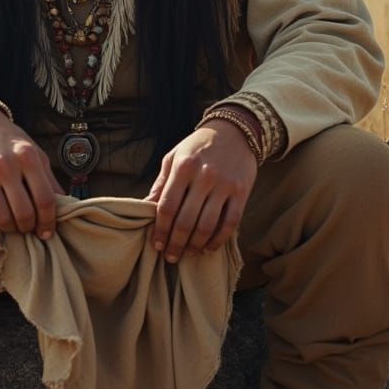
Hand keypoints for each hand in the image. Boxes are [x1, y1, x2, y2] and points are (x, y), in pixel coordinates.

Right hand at [0, 106, 64, 239]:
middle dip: (29, 228)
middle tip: (29, 228)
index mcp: (28, 157)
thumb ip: (49, 180)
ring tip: (14, 225)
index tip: (47, 232)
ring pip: (2, 219)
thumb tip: (65, 207)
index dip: (48, 221)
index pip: (45, 199)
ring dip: (11, 229)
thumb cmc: (10, 143)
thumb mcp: (35, 154)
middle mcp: (6, 165)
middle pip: (24, 213)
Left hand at [145, 121, 257, 262]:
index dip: (160, 229)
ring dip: (195, 246)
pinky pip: (230, 223)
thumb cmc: (199, 146)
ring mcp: (224, 185)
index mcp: (183, 167)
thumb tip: (146, 206)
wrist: (235, 131)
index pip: (167, 206)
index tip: (156, 244)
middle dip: (176, 243)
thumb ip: (161, 182)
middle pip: (186, 220)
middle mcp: (204, 176)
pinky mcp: (241, 192)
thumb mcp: (174, 156)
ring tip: (187, 254)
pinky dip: (218, 240)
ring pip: (207, 226)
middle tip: (170, 257)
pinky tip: (208, 248)